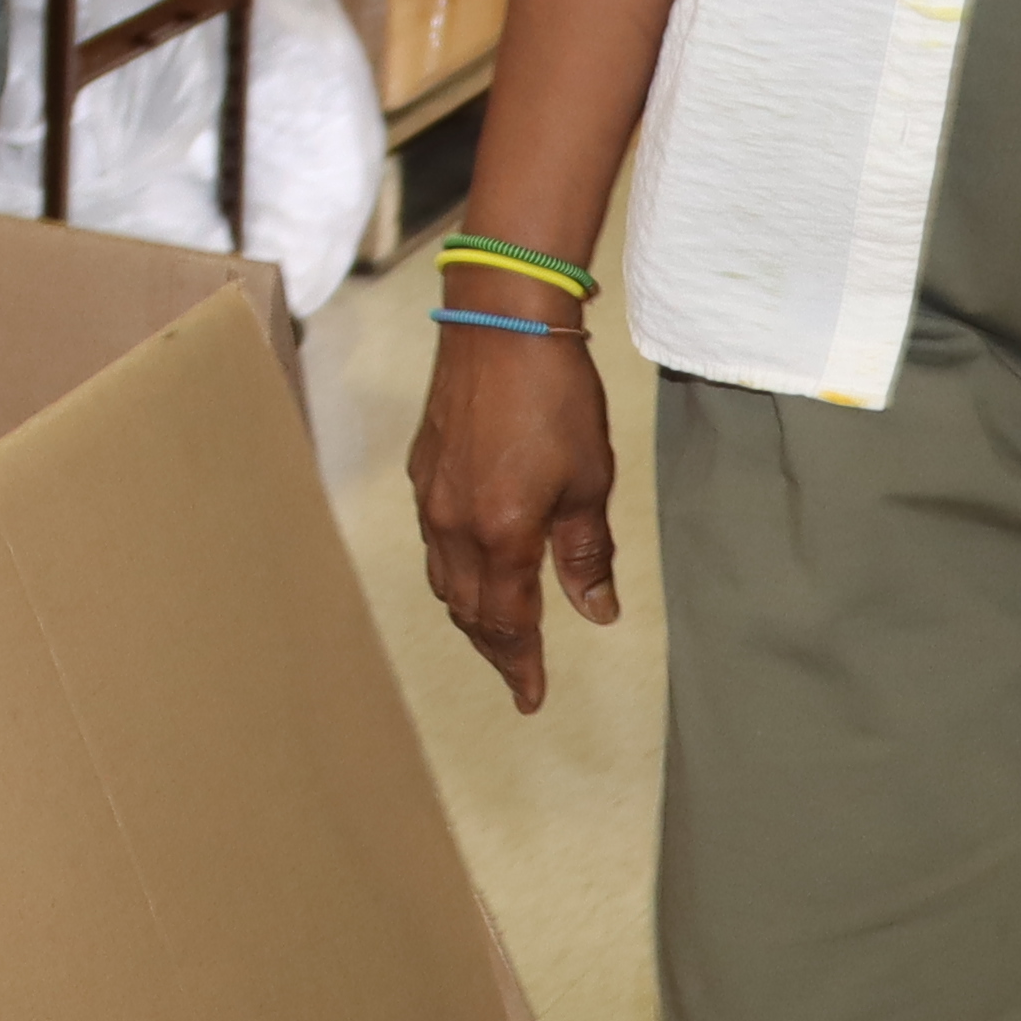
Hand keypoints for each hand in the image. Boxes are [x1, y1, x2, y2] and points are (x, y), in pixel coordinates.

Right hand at [406, 312, 616, 713]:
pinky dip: (454, 568)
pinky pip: (434, 539)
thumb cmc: (555, 396)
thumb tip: (597, 612)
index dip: (520, 665)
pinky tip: (475, 562)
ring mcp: (431, 496)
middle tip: (518, 672)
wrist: (500, 322)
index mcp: (499, 536)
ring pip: (443, 578)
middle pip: (467, 610)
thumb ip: (586, 554)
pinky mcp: (423, 468)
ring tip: (497, 628)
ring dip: (470, 612)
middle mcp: (453, 525)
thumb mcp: (589, 481)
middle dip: (494, 648)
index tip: (532, 698)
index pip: (506, 623)